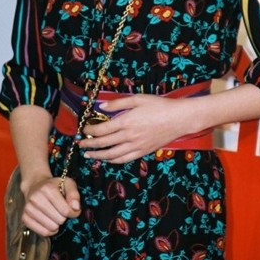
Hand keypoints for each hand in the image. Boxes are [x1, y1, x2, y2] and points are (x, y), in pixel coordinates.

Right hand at [21, 175, 80, 236]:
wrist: (35, 185)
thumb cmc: (54, 186)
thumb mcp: (68, 184)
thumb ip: (74, 195)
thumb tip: (76, 208)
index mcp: (48, 189)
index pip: (66, 210)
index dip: (73, 212)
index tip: (72, 209)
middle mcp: (36, 198)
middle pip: (59, 220)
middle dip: (63, 217)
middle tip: (61, 211)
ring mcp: (28, 209)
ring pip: (51, 228)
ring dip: (57, 224)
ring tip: (55, 216)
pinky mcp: (24, 218)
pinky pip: (42, 233)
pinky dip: (49, 231)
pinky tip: (50, 222)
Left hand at [79, 94, 194, 162]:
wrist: (179, 118)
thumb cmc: (159, 105)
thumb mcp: (137, 99)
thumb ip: (118, 103)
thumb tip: (101, 106)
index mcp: (126, 121)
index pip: (101, 130)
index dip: (89, 131)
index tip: (83, 129)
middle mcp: (129, 136)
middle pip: (104, 143)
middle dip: (89, 144)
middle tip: (80, 144)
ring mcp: (136, 146)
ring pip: (112, 155)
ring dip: (98, 156)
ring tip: (89, 155)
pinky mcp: (143, 151)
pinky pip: (124, 159)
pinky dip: (113, 160)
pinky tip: (108, 159)